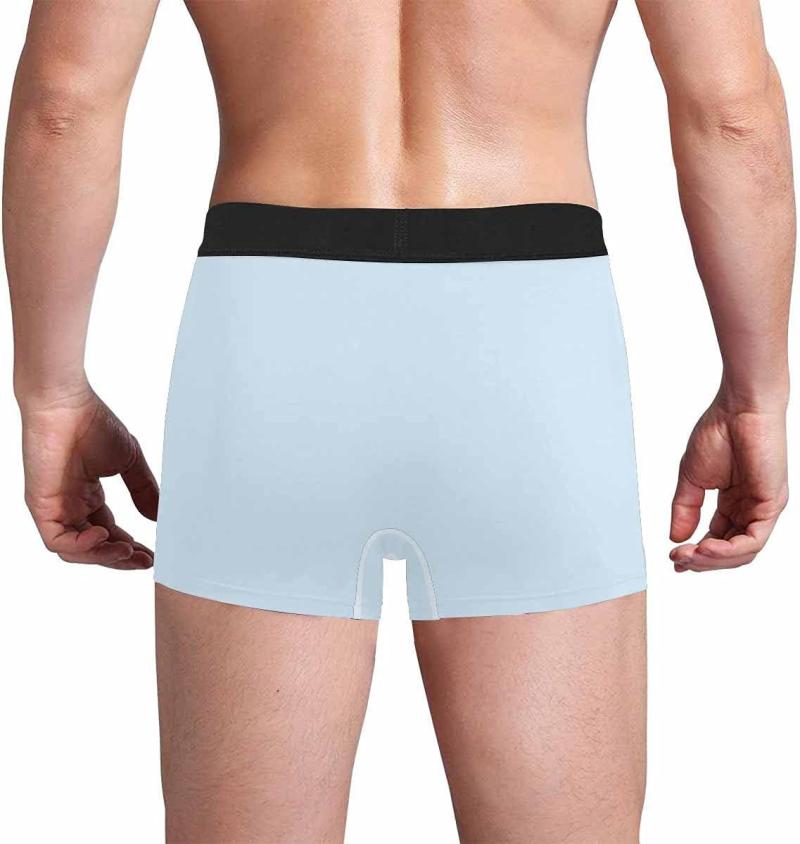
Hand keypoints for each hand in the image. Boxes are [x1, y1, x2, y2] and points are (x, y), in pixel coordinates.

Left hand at [20, 387, 158, 568]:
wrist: (66, 404)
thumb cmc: (91, 422)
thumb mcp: (128, 461)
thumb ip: (142, 490)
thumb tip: (157, 517)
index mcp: (87, 496)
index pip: (109, 534)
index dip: (130, 548)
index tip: (152, 554)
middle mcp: (70, 506)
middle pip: (94, 548)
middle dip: (120, 558)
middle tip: (145, 561)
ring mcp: (54, 508)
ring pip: (76, 551)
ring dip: (103, 556)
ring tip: (128, 552)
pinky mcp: (41, 506)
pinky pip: (58, 540)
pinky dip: (82, 546)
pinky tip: (104, 536)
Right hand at [670, 395, 788, 571]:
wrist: (739, 408)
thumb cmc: (719, 431)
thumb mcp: (691, 478)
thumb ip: (684, 508)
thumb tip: (675, 537)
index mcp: (734, 502)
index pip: (718, 539)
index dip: (697, 554)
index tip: (675, 561)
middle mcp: (751, 508)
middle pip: (731, 552)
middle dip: (702, 561)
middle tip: (678, 560)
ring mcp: (763, 508)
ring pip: (743, 552)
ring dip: (713, 559)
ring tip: (688, 556)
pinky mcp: (772, 504)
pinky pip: (754, 539)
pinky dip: (729, 550)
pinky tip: (706, 547)